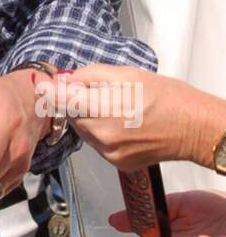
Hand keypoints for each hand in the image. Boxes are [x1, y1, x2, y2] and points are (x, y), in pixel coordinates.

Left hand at [35, 65, 223, 169]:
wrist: (193, 127)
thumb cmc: (165, 96)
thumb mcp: (126, 73)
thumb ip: (90, 75)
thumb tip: (67, 79)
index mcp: (102, 107)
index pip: (60, 99)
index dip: (50, 90)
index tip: (42, 85)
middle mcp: (101, 134)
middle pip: (71, 115)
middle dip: (76, 103)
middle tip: (94, 93)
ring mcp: (108, 153)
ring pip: (83, 131)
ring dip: (88, 119)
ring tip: (114, 108)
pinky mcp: (116, 164)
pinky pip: (97, 145)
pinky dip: (102, 134)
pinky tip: (122, 125)